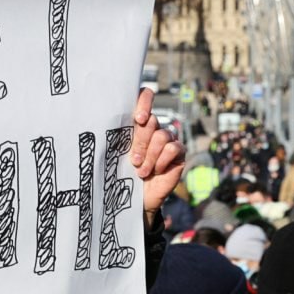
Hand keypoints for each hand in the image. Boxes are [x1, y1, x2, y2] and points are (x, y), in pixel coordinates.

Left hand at [128, 88, 185, 215]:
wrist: (137, 196)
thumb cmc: (124, 173)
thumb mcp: (119, 153)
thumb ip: (121, 136)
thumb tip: (114, 120)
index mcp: (137, 122)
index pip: (145, 97)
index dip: (144, 101)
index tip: (139, 118)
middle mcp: (154, 127)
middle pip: (152, 121)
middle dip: (141, 142)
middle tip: (133, 160)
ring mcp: (168, 138)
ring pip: (161, 136)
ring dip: (150, 156)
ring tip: (141, 170)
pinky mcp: (178, 151)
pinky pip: (172, 148)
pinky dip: (162, 161)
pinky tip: (156, 171)